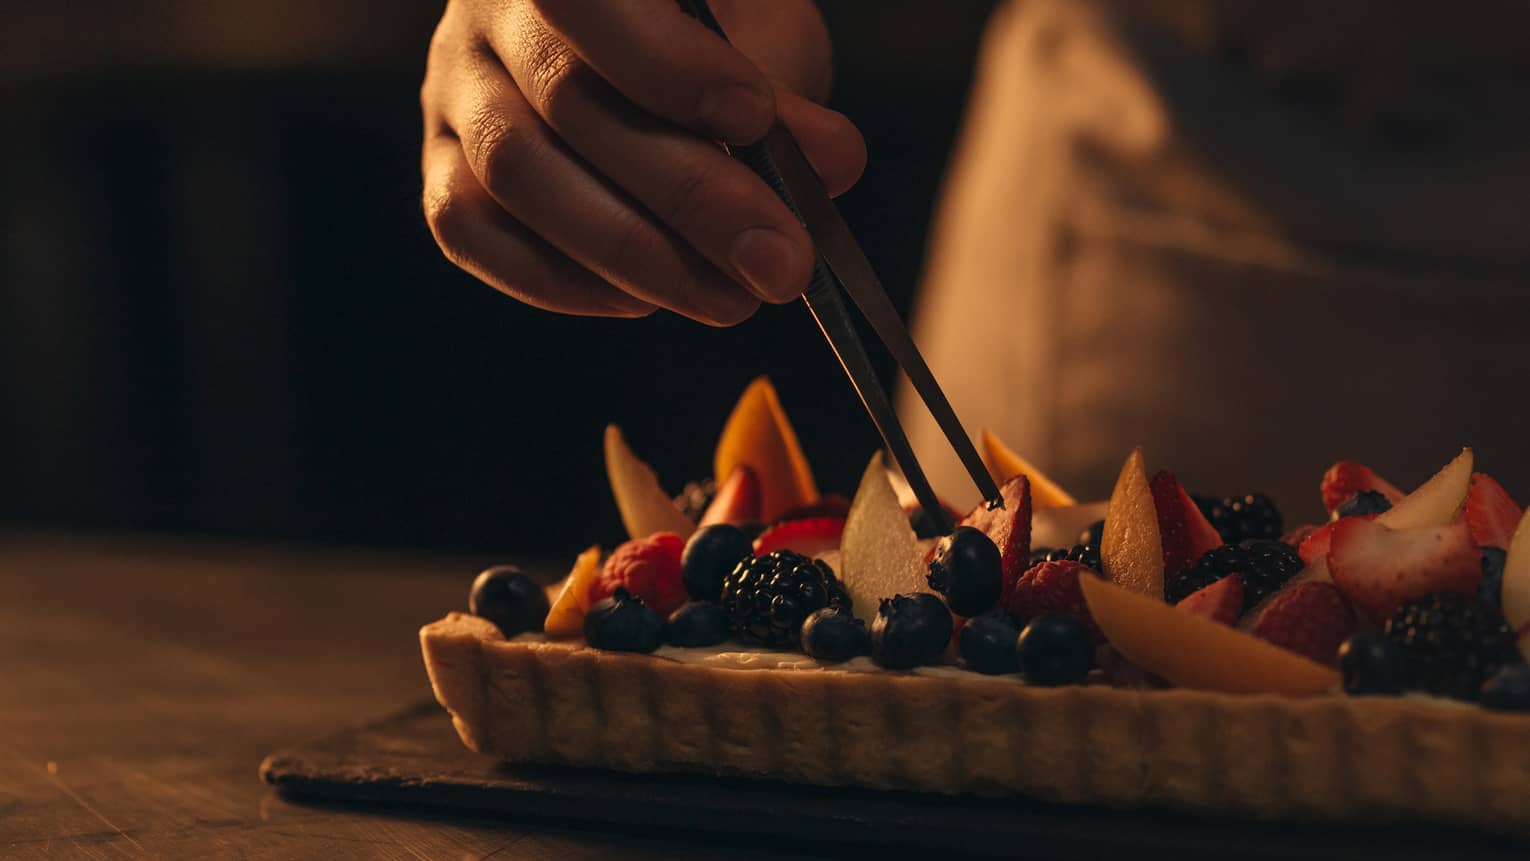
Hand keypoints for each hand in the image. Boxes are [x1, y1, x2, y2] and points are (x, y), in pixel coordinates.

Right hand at [420, 0, 866, 324]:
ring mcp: (453, 89)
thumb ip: (786, 96)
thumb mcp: (761, 35)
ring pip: (515, 175)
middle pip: (566, 104)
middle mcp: (488, 11)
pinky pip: (470, 230)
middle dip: (688, 195)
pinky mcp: (441, 166)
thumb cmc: (709, 32)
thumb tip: (828, 165)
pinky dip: (560, 278)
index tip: (754, 122)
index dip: (666, 64)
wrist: (643, 49)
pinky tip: (642, 301)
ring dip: (634, 252)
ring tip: (729, 298)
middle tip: (780, 260)